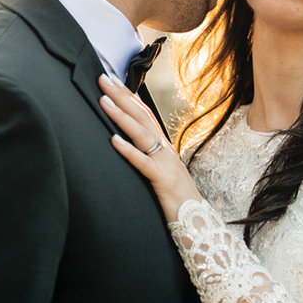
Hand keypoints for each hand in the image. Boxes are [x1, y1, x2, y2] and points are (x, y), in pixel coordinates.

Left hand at [98, 74, 201, 220]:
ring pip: (141, 134)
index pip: (145, 114)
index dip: (129, 96)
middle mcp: (165, 151)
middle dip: (122, 97)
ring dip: (121, 116)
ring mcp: (165, 164)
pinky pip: (143, 164)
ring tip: (104, 100)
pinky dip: (128, 150)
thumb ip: (150, 157)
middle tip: (103, 79)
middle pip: (142, 117)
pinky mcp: (163, 182)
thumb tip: (132, 145)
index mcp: (164, 147)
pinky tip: (114, 140)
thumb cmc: (178, 200)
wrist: (199, 223)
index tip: (113, 81)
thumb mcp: (162, 173)